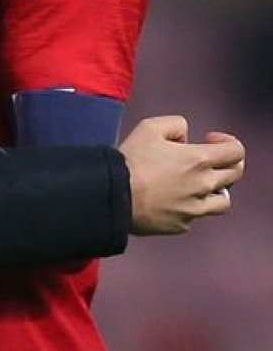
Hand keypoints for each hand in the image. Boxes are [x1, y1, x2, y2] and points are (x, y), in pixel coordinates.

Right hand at [119, 116, 244, 235]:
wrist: (114, 195)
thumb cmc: (132, 160)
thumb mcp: (151, 127)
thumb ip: (177, 125)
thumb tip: (185, 140)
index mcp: (200, 159)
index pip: (236, 151)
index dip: (227, 141)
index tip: (209, 140)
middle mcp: (204, 185)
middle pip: (235, 174)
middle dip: (226, 163)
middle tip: (208, 160)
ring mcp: (195, 209)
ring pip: (224, 200)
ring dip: (216, 189)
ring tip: (198, 184)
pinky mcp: (181, 224)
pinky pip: (195, 215)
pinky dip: (190, 205)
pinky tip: (173, 199)